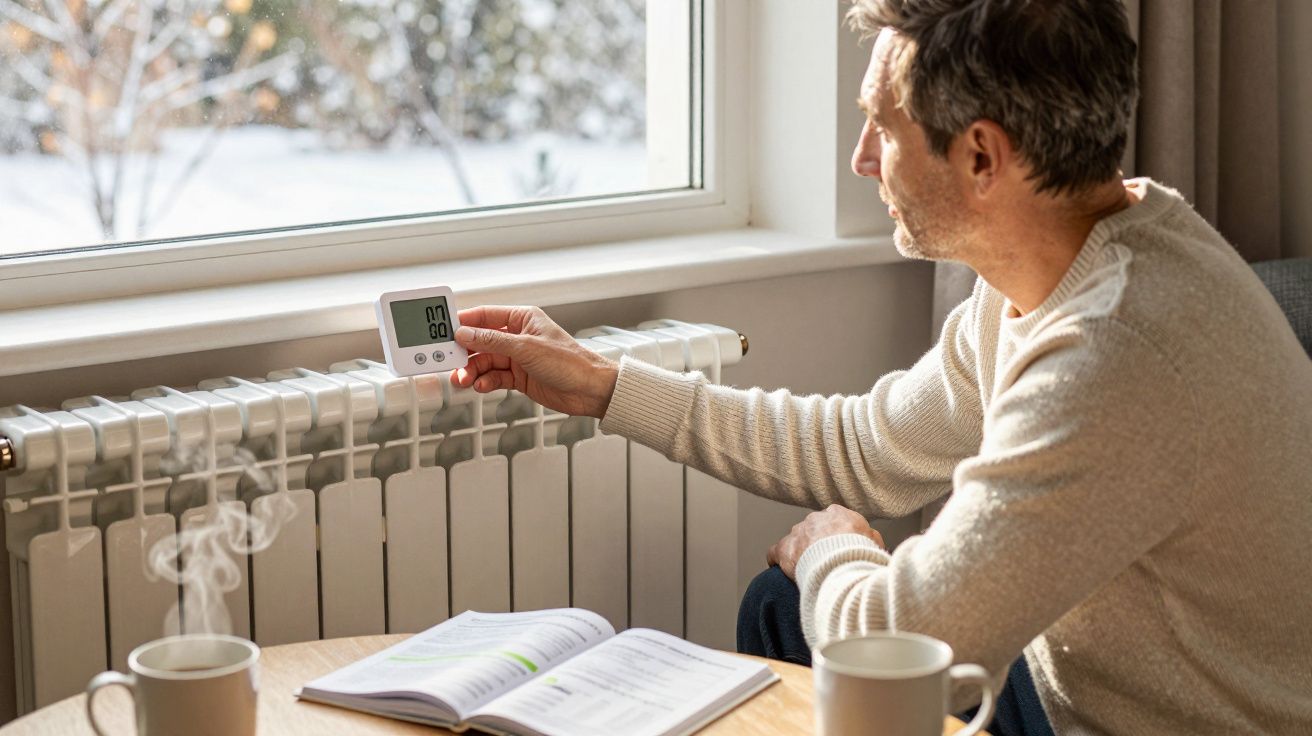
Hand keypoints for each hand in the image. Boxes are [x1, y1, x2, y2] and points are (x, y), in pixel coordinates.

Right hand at [451, 305, 619, 418]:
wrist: (590, 390)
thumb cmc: (571, 362)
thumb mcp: (527, 348)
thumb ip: (493, 341)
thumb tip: (465, 334)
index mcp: (522, 318)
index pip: (484, 315)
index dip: (462, 323)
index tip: (443, 331)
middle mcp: (518, 336)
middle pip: (480, 341)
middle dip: (464, 353)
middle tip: (449, 362)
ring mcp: (517, 358)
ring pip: (485, 362)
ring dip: (472, 370)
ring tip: (464, 379)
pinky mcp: (519, 377)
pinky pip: (494, 377)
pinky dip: (485, 382)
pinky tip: (481, 386)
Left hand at [766, 504, 883, 579]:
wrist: (842, 563)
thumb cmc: (860, 555)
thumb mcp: (874, 543)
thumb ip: (870, 538)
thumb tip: (871, 543)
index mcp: (837, 514)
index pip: (832, 521)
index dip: (834, 537)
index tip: (837, 549)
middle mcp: (814, 519)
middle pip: (813, 530)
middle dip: (816, 544)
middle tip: (824, 562)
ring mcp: (798, 533)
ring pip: (795, 540)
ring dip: (799, 552)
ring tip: (807, 570)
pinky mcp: (785, 548)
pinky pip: (775, 552)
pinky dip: (777, 560)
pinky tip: (780, 569)